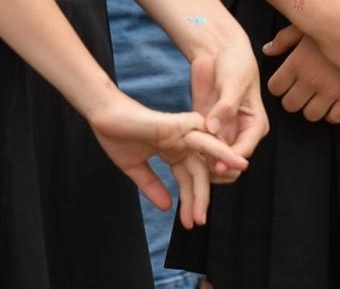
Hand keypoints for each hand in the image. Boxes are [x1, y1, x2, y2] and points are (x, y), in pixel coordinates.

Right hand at [87, 96, 247, 228]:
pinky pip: (202, 134)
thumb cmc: (116, 135)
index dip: (190, 201)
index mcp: (172, 152)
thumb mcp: (135, 168)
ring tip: (238, 176)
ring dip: (224, 162)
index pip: (188, 180)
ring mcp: (180, 132)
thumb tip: (167, 207)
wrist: (102, 115)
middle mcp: (181, 142)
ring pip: (208, 150)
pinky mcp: (177, 124)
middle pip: (199, 171)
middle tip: (200, 221)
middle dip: (201, 197)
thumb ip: (151, 185)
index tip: (190, 224)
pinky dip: (217, 145)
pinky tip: (227, 157)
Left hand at [189, 36, 269, 177]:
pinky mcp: (206, 126)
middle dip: (216, 165)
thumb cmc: (235, 63)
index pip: (244, 151)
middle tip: (199, 164)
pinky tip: (182, 150)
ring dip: (203, 161)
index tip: (216, 165)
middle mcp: (240, 132)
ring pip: (214, 158)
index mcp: (255, 125)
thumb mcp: (234, 83)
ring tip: (189, 158)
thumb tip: (214, 128)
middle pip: (230, 161)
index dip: (230, 160)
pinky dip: (193, 151)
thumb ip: (225, 107)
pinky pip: (200, 146)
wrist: (218, 50)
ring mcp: (222, 130)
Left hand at [263, 24, 339, 123]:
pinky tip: (333, 101)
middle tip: (300, 90)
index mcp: (297, 62)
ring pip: (310, 115)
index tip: (285, 81)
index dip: (278, 85)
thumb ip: (284, 39)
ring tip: (317, 96)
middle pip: (290, 105)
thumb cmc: (334, 25)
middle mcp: (311, 79)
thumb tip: (267, 50)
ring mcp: (331, 91)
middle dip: (293, 99)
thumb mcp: (306, 26)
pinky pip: (335, 118)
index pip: (275, 88)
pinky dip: (332, 113)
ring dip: (311, 107)